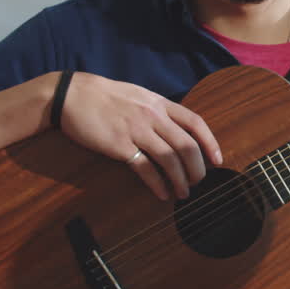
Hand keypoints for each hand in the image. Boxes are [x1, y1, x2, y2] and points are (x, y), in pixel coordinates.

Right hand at [57, 72, 221, 199]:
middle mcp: (152, 116)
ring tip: (183, 193)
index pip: (195, 122)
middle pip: (187, 145)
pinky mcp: (119, 145)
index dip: (210, 143)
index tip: (218, 160)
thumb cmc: (105, 96)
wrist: (71, 94)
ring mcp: (136, 130)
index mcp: (160, 103)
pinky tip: (162, 193)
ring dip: (181, 180)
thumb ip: (158, 110)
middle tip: (199, 182)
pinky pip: (145, 168)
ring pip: (170, 159)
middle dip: (198, 168)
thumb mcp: (139, 95)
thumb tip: (176, 128)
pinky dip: (157, 184)